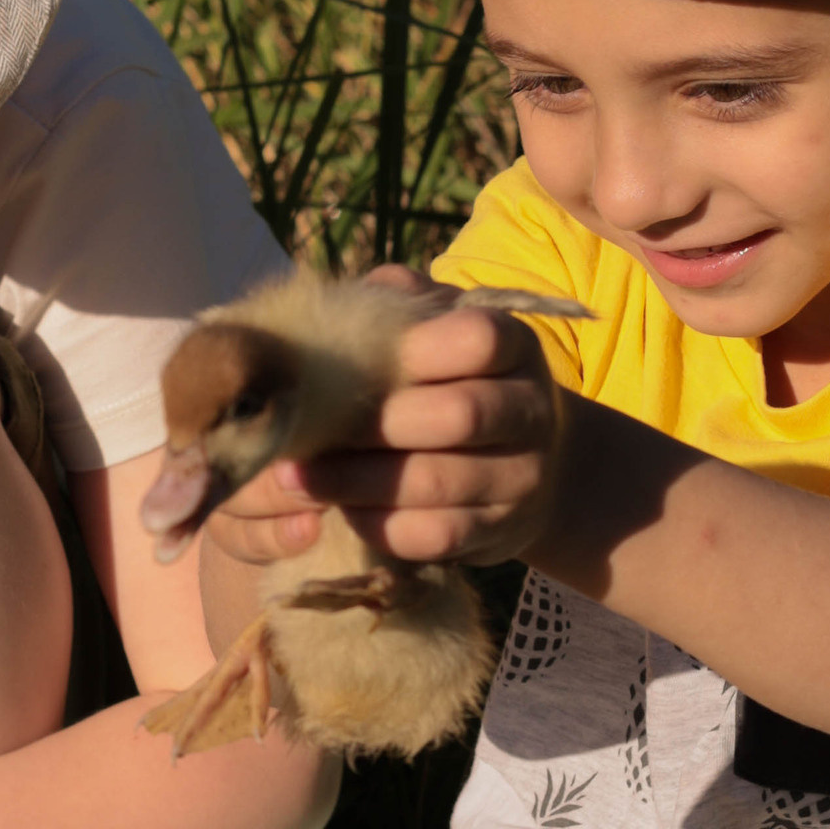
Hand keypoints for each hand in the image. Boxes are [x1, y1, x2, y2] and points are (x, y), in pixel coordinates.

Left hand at [210, 285, 568, 571]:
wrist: (525, 464)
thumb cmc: (457, 379)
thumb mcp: (441, 328)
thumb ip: (403, 302)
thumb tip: (362, 294)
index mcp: (517, 347)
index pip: (481, 339)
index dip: (421, 349)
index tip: (362, 361)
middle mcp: (533, 412)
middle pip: (458, 416)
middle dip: (375, 425)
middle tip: (306, 427)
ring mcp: (521, 479)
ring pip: (436, 483)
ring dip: (355, 481)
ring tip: (296, 475)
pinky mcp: (496, 533)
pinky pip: (431, 534)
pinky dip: (376, 523)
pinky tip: (338, 508)